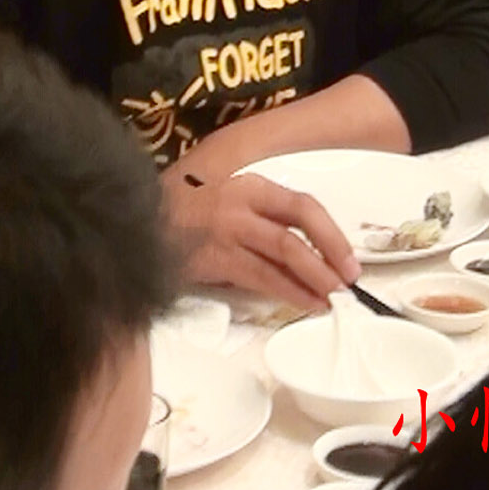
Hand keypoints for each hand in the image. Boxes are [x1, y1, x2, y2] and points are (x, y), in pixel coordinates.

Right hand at [169, 172, 360, 310]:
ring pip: (282, 253)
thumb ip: (263, 220)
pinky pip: (259, 276)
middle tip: (349, 280)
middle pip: (296, 229)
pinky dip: (286, 291)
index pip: (302, 205)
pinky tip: (303, 302)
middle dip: (330, 255)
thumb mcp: (230, 203)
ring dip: (313, 277)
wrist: (139, 225)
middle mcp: (241, 204)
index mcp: (251, 187)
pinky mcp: (213, 258)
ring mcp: (227, 231)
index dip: (331, 232)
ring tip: (332, 297)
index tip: (348, 257)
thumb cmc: (186, 216)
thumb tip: (308, 252)